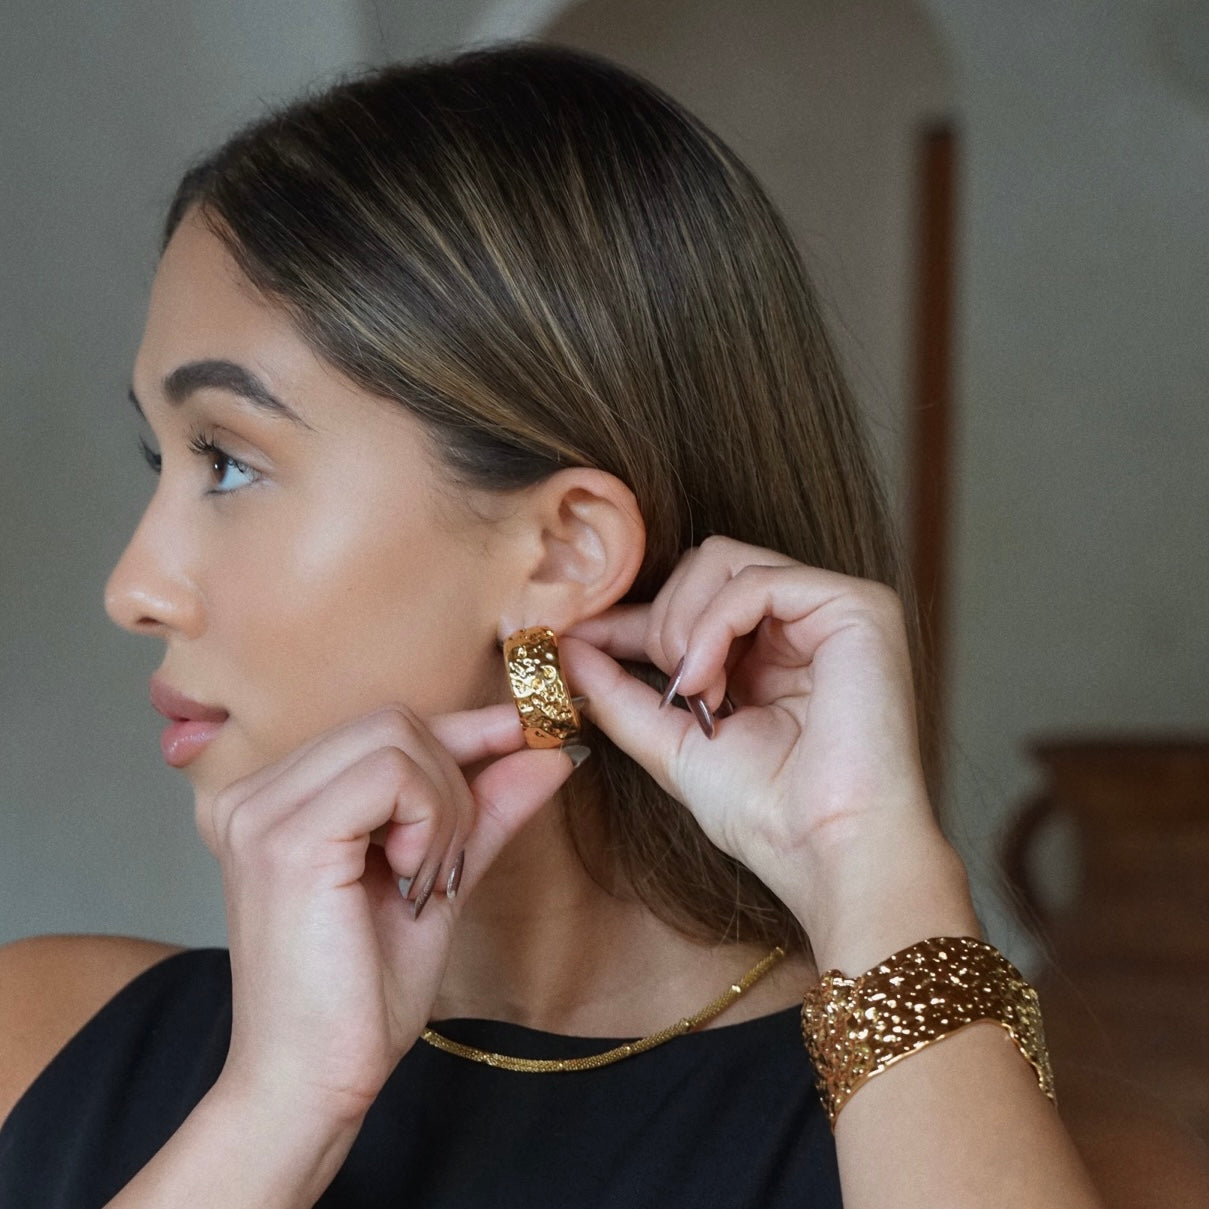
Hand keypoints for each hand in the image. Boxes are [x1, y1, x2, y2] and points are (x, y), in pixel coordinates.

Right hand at [203, 704, 574, 1125]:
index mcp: (276, 799)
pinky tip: (412, 877)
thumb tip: (548, 752)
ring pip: (398, 736)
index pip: (384, 726)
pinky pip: (392, 774)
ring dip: (442, 804)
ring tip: (424, 876)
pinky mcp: (287, 839)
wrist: (312, 1083)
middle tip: (446, 861)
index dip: (463, 727)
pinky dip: (428, 818)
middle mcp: (253, 793)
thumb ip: (483, 813)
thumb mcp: (437, 882)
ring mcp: (261, 811)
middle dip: (452, 779)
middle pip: (394, 720)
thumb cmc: (361, 994)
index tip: (525, 732)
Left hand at [563, 536, 975, 965]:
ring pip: (720, 561)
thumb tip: (564, 648)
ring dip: (683, 626)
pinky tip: (708, 681)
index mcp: (772, 649)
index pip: (690, 600)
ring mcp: (833, 608)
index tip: (579, 640)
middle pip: (702, 565)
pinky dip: (712, 626)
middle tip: (669, 691)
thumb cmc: (766, 814)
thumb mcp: (672, 743)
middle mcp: (805, 620)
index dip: (630, 616)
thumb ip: (618, 693)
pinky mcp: (857, 606)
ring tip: (694, 693)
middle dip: (662, 621)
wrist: (825, 850)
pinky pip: (754, 581)